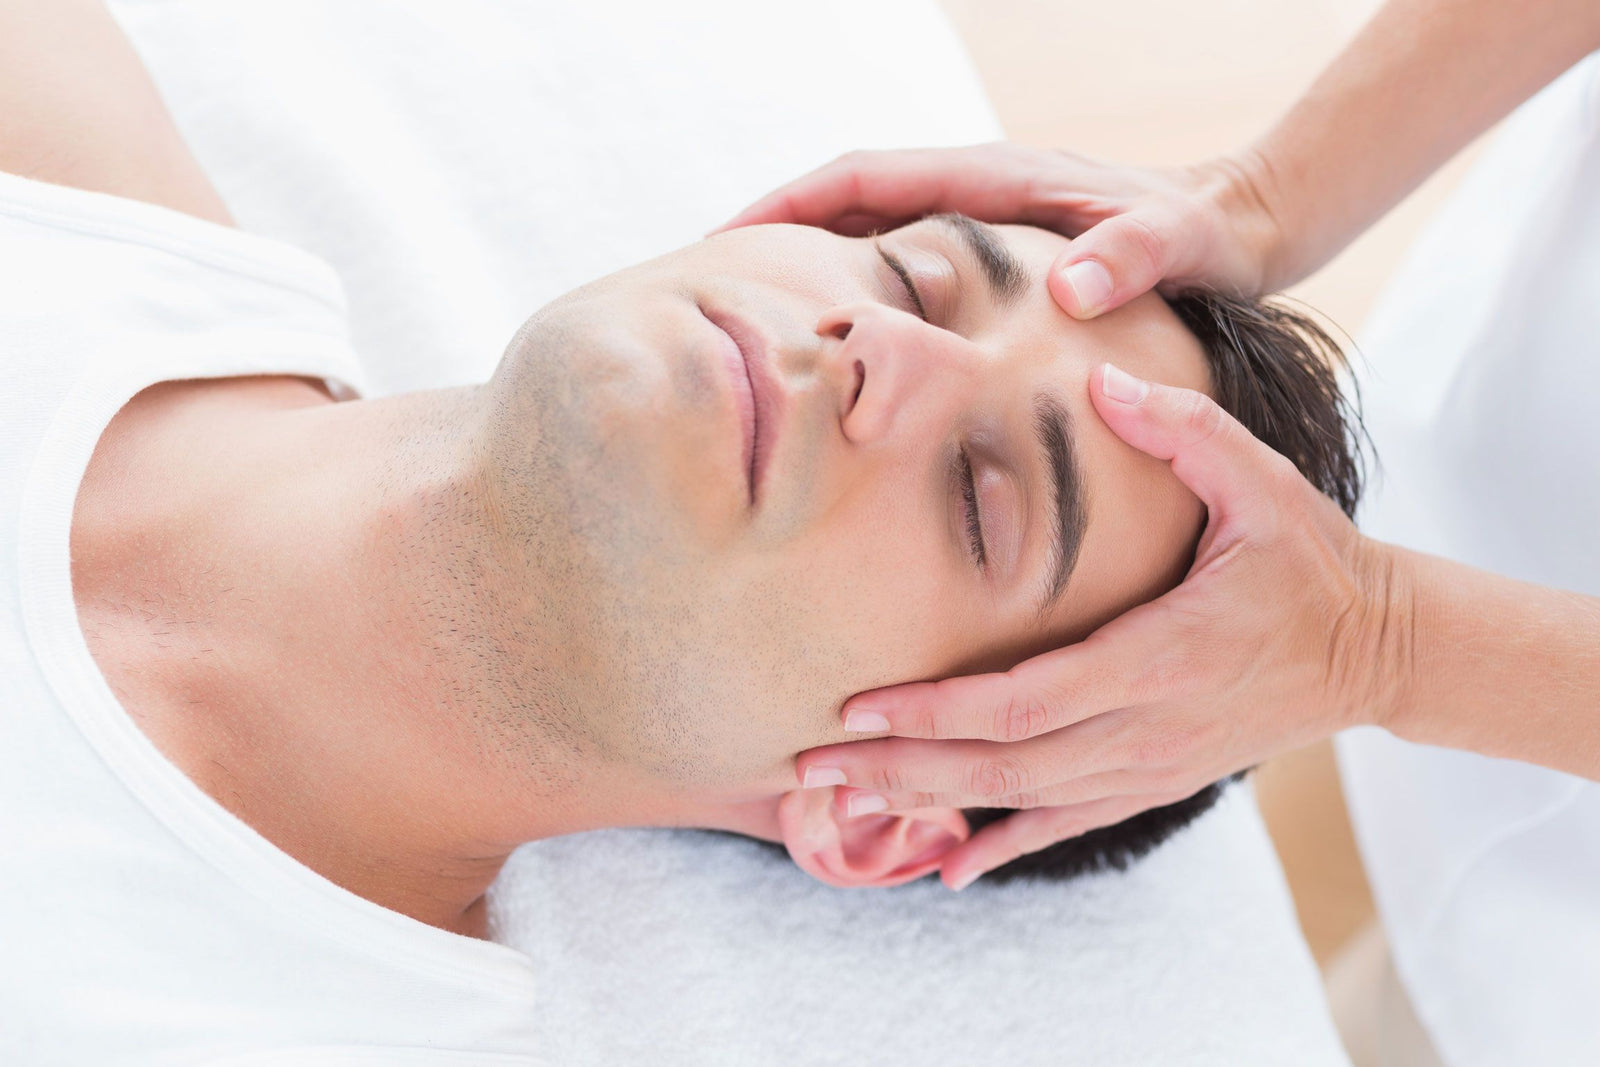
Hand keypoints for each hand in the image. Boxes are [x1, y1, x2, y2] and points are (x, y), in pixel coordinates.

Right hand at [719, 143, 1284, 318]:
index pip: (862, 179)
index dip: (789, 206)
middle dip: (772, 241)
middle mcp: (968, 192)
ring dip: (806, 273)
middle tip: (707, 293)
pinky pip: (898, 269)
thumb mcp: (1177, 244)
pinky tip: (834, 349)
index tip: (725, 242)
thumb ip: (1129, 258)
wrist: (1237, 226)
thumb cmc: (1202, 237)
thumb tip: (1066, 288)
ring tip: (749, 331)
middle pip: (841, 206)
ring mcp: (972, 223)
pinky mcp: (984, 256)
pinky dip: (855, 296)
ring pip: (863, 240)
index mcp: (990, 178)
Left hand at [795, 364, 1410, 889]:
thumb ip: (1183, 432)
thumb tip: (1100, 383)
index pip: (1027, 699)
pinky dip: (1005, 844)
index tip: (859, 705)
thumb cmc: (1311, 560)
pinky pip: (1069, 822)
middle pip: (1004, 764)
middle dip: (901, 767)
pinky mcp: (1159, 779)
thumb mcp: (1263, 482)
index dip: (937, 710)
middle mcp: (1148, 726)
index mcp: (1161, 654)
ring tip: (842, 804)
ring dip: (931, 805)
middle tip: (811, 764)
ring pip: (1024, 801)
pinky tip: (949, 866)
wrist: (1377, 648)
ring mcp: (1153, 765)